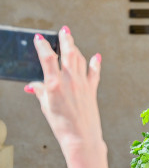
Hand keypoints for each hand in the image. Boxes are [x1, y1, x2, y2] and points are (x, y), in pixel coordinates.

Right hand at [25, 27, 102, 153]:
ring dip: (76, 49)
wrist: (81, 137)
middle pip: (69, 53)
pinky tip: (97, 56)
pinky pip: (94, 72)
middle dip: (66, 40)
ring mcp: (83, 84)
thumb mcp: (46, 108)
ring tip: (72, 42)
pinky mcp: (92, 90)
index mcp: (55, 84)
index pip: (48, 59)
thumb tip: (32, 86)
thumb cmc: (61, 125)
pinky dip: (95, 63)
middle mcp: (70, 81)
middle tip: (64, 30)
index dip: (43, 46)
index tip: (39, 38)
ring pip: (80, 60)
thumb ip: (40, 93)